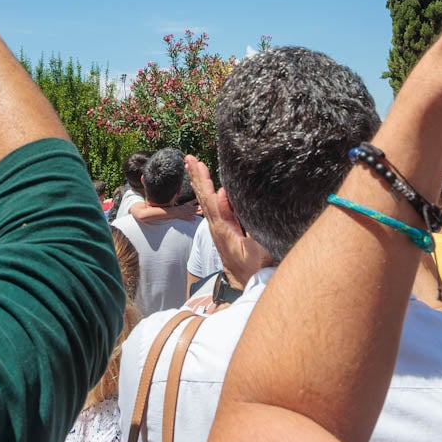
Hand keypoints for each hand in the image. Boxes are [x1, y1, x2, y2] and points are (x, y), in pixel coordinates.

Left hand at [186, 156, 269, 286]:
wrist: (244, 283)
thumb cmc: (252, 267)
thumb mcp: (253, 246)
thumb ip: (242, 221)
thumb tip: (226, 196)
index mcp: (222, 228)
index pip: (209, 199)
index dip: (203, 181)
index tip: (197, 164)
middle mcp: (217, 225)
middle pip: (204, 197)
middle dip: (196, 176)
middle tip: (188, 158)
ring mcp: (220, 227)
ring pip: (208, 200)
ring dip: (202, 182)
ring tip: (194, 165)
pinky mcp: (225, 229)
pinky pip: (216, 207)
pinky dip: (212, 192)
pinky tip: (212, 185)